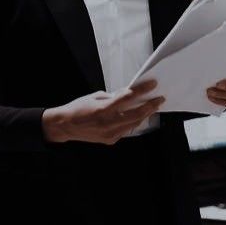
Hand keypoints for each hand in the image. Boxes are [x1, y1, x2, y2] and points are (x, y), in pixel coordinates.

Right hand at [42, 79, 163, 144]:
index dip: (142, 90)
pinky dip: (133, 122)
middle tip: (159, 99)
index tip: (152, 84)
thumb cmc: (78, 108)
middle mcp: (108, 123)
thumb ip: (113, 96)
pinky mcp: (110, 140)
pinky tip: (138, 116)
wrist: (66, 126)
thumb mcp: (96, 96)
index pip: (128, 98)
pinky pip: (126, 130)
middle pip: (136, 115)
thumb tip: (128, 94)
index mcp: (103, 109)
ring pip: (133, 124)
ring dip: (144, 115)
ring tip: (152, 107)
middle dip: (150, 106)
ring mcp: (110, 134)